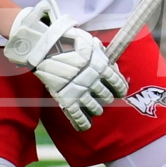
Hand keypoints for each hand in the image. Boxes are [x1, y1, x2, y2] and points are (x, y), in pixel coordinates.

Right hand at [4, 0, 128, 130]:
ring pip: (96, 109)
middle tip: (102, 96)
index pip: (118, 83)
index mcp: (102, 66)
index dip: (120, 89)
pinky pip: (78, 117)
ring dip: (96, 109)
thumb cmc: (68, 40)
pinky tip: (85, 126)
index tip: (119, 92)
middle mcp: (93, 80)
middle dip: (106, 97)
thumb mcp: (91, 43)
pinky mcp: (66, 99)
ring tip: (94, 108)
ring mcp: (80, 91)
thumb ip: (102, 55)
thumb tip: (112, 67)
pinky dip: (83, 123)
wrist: (45, 46)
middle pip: (106, 97)